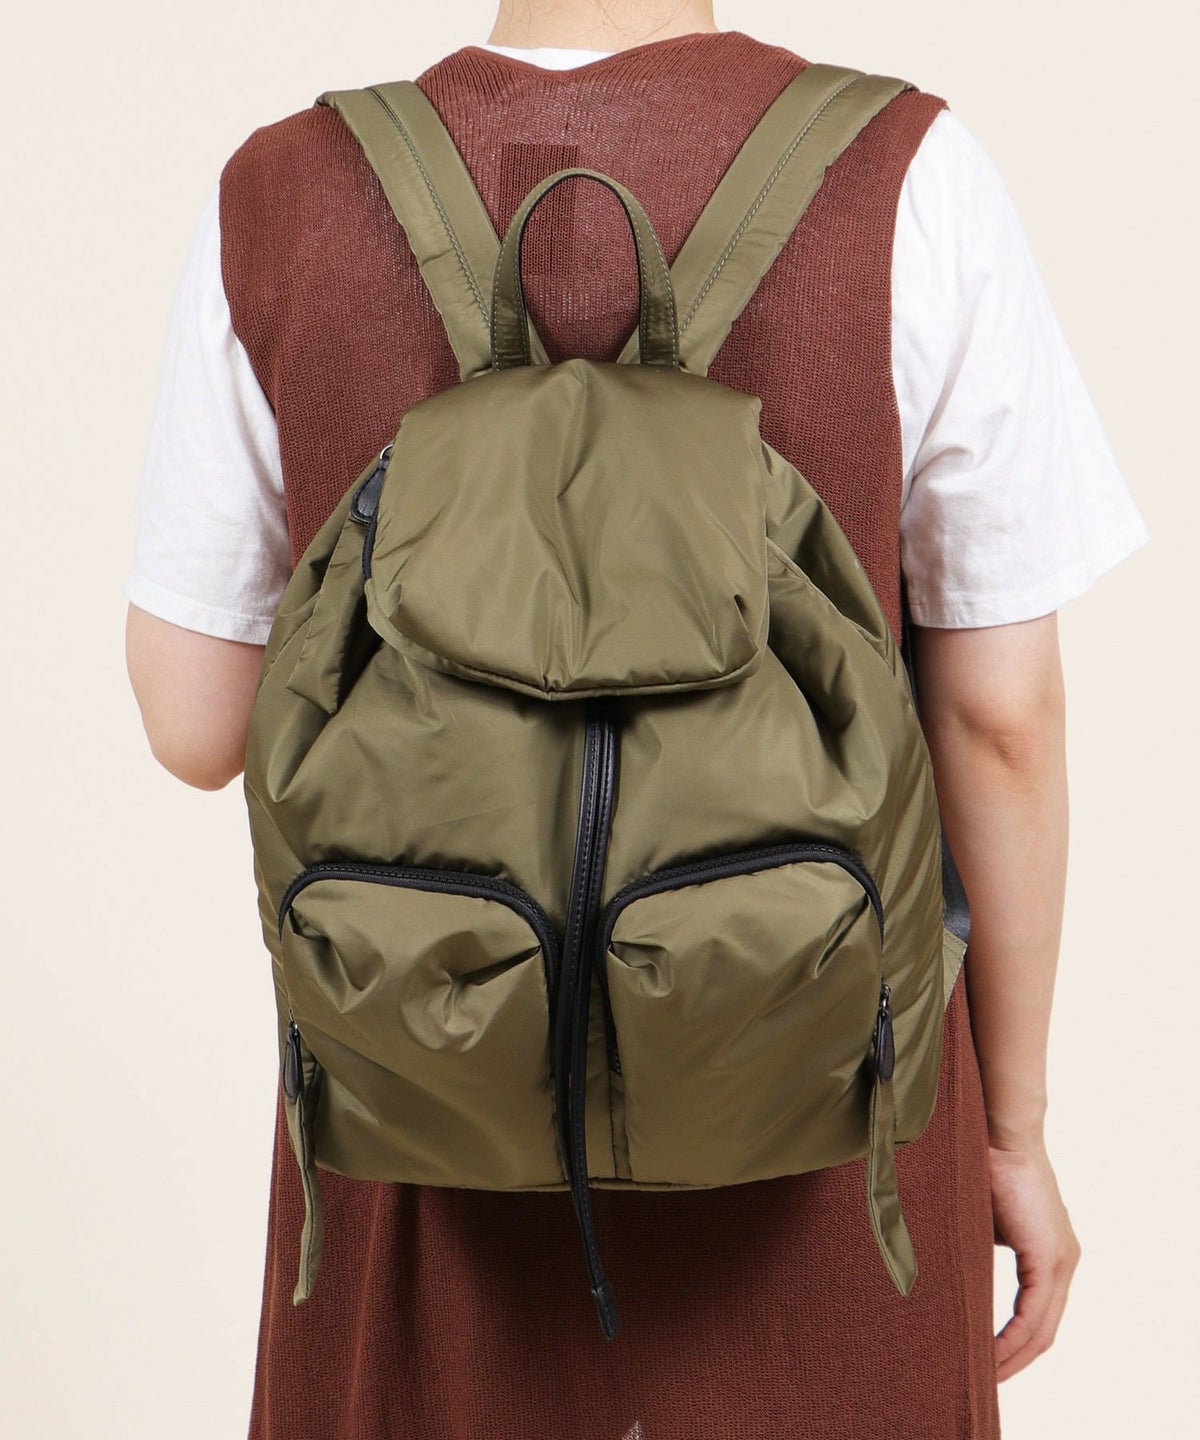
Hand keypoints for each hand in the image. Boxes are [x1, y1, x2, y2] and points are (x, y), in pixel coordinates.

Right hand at [989, 1139, 1081, 1381]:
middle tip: (983, 1381)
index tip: (986, 1361)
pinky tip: (990, 1354)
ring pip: (1042, 1330)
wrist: (999, 1134)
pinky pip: (1034, 1316)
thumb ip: (979, 1253)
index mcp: (1051, 1252)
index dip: (1014, 1344)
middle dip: (1014, 1362)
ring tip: (983, 1375)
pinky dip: (1012, 1339)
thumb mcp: (983, 1222)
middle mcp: (1065, 1261)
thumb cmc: (982, 1166)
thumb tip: (953, 1281)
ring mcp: (1062, 1260)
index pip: (1039, 1315)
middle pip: (1044, 1332)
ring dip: (1013, 1358)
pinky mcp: (1050, 1258)